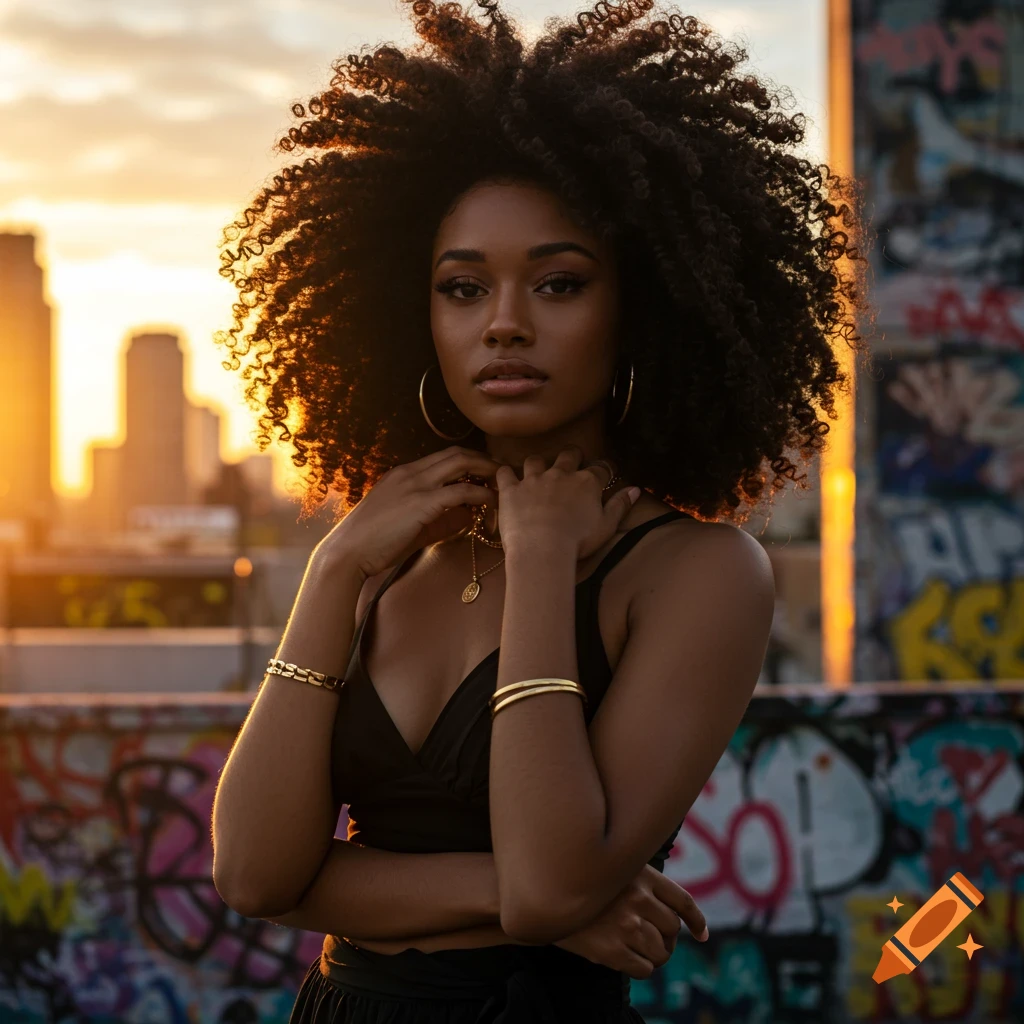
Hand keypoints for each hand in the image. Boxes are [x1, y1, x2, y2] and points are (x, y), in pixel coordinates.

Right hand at [317, 446, 502, 579]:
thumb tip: (466, 516)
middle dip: (483, 460)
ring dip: (486, 471)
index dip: (469, 462)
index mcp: (403, 474)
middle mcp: (410, 473)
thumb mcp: (407, 525)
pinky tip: (492, 503)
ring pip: (460, 463)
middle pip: (456, 454)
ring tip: (504, 484)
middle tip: (503, 473)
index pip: (443, 457)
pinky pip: (460, 492)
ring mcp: (415, 485)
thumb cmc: (373, 544)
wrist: (347, 553)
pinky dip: (481, 494)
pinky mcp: (421, 503)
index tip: (486, 473)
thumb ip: (437, 518)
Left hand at [494, 445, 638, 558]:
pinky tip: (506, 478)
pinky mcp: (511, 490)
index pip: (601, 468)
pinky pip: (505, 473)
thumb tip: (636, 490)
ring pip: (536, 460)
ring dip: (538, 463)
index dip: (604, 469)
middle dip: (572, 456)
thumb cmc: (578, 541)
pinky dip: (505, 474)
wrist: (542, 549)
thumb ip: (620, 505)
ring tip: (539, 470)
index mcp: (587, 482)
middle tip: (572, 462)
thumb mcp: (607, 526)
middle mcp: (561, 474)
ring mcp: (534, 480)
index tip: (606, 472)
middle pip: (568, 455)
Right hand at [554, 865, 707, 978]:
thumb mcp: (613, 869)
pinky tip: (631, 960)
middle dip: (668, 938)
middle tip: (656, 940)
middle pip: (673, 928)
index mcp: (641, 874)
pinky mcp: (612, 950)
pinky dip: (643, 967)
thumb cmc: (580, 883)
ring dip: (657, 955)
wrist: (543, 898)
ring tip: (642, 951)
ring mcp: (626, 925)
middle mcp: (638, 898)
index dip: (696, 921)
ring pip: (662, 952)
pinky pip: (645, 969)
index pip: (682, 901)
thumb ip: (641, 883)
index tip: (701, 934)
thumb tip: (673, 915)